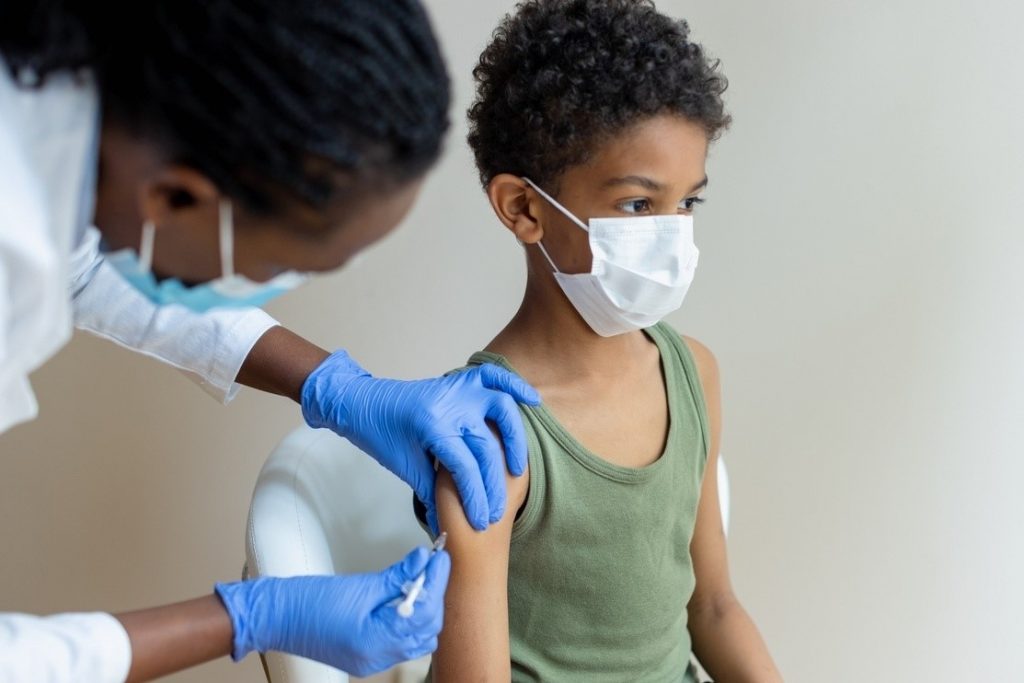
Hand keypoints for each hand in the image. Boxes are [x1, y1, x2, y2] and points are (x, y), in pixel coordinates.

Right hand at [215, 546, 450, 675]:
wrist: (277, 617)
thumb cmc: (308, 602)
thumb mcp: (360, 584)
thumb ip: (396, 576)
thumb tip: (422, 560)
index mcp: (375, 642)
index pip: (424, 613)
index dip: (436, 582)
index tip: (440, 558)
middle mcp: (377, 658)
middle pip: (426, 629)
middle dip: (434, 595)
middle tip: (433, 564)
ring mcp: (373, 661)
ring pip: (417, 638)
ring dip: (424, 609)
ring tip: (420, 579)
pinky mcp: (367, 656)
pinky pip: (401, 642)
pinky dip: (409, 620)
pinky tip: (406, 598)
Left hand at [300, 350, 539, 530]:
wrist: (361, 402)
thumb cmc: (379, 434)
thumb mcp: (404, 465)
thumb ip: (431, 492)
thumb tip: (447, 528)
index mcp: (431, 427)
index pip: (465, 468)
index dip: (475, 499)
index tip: (479, 522)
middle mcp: (449, 405)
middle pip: (487, 448)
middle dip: (494, 485)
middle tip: (496, 512)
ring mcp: (457, 389)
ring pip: (501, 410)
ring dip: (515, 440)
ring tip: (517, 469)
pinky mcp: (459, 381)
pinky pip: (493, 377)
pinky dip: (514, 385)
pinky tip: (532, 400)